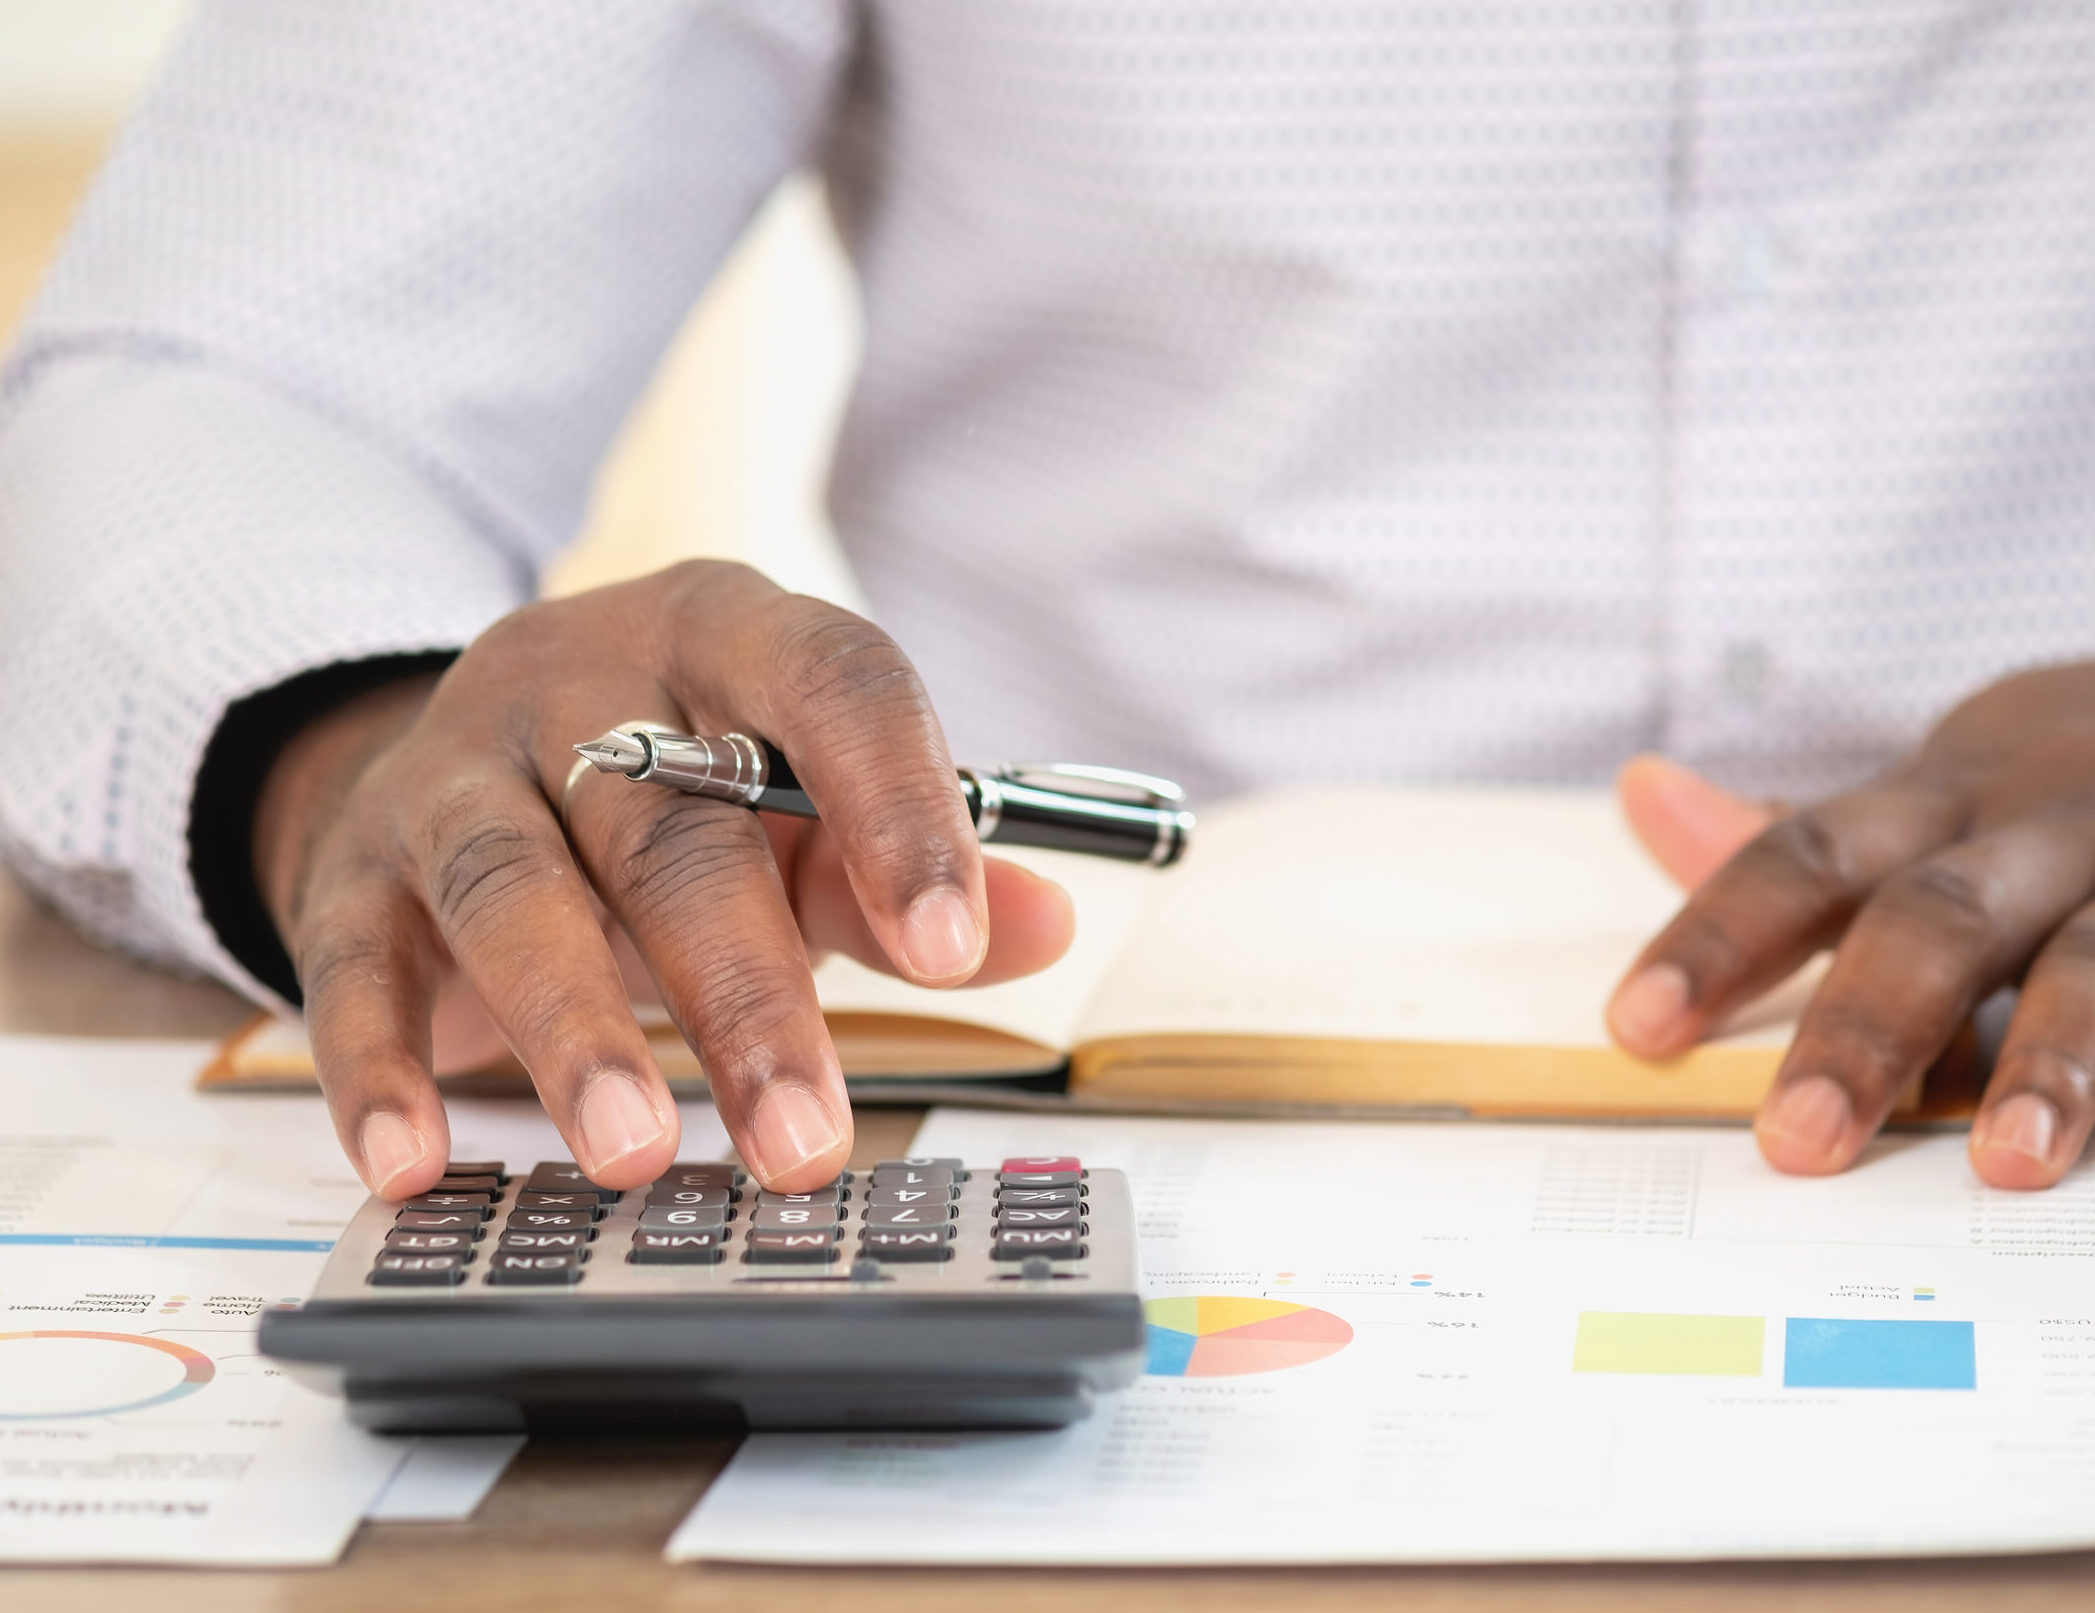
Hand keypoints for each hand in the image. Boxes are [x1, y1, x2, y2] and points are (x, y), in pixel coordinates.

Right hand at [253, 562, 1075, 1197]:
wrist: (465, 765)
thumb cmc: (669, 795)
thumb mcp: (795, 812)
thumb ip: (902, 872)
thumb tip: (1043, 922)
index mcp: (728, 635)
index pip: (832, 682)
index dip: (898, 807)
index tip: (953, 948)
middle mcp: (585, 680)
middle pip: (673, 823)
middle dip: (747, 990)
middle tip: (803, 1140)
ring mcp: (458, 764)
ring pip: (516, 884)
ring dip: (575, 1028)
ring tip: (633, 1152)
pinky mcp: (360, 860)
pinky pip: (354, 957)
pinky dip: (381, 1064)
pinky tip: (417, 1163)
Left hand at [1608, 662, 2094, 1189]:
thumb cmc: (2045, 797)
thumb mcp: (1930, 795)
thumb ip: (1793, 834)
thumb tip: (1641, 789)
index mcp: (1941, 799)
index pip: (1805, 858)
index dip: (1720, 937)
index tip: (1637, 1028)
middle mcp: (2044, 822)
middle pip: (1938, 918)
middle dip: (1866, 1030)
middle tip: (1796, 1142)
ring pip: (2094, 961)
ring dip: (2054, 1060)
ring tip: (2008, 1161)